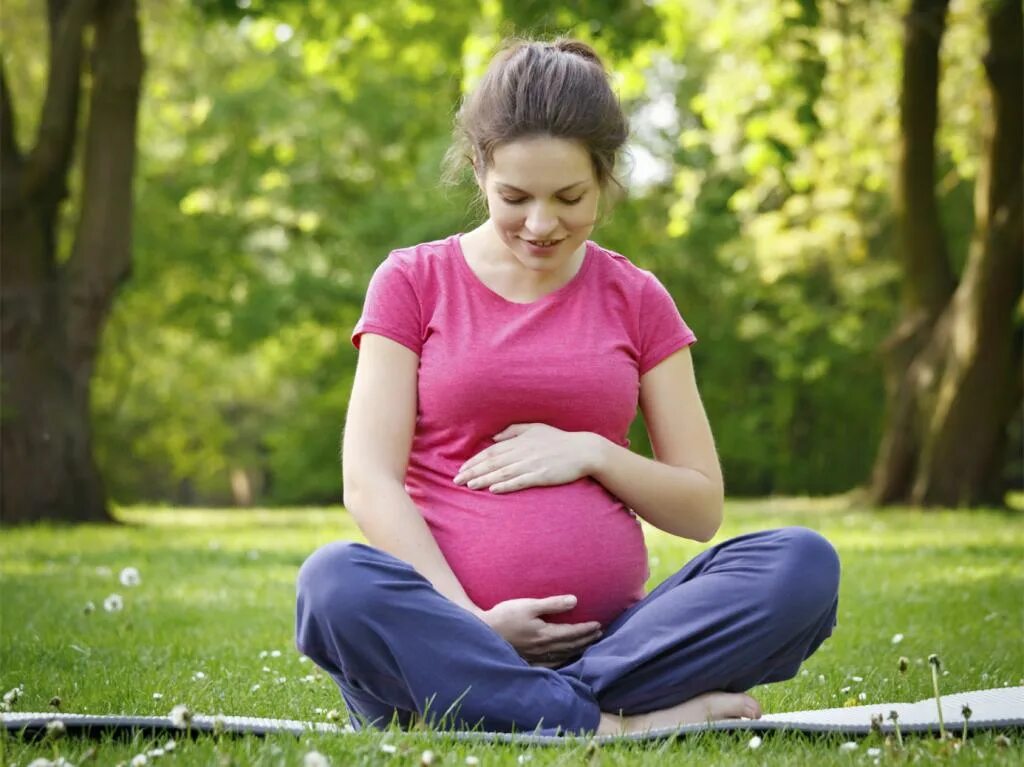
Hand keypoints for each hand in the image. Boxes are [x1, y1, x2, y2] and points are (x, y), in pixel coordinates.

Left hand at [453, 424, 603, 493]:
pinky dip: (506, 486)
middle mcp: (522, 452)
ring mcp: (532, 464)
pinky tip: (493, 490)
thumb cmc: (559, 440)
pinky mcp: (541, 475)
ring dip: (484, 480)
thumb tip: (494, 437)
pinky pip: (520, 481)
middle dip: (472, 471)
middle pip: (492, 463)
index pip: (491, 451)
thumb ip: (514, 431)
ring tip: (469, 486)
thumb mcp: (536, 428)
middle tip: (456, 480)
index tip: (461, 468)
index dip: (474, 460)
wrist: (583, 451)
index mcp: (519, 441)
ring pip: (502, 473)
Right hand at [478, 595, 602, 666]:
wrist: (483, 631)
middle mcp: (543, 648)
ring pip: (562, 654)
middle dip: (586, 639)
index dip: (586, 629)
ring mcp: (535, 656)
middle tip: (599, 633)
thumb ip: (552, 604)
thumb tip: (575, 601)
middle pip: (570, 645)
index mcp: (545, 634)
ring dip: (577, 649)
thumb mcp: (528, 605)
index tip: (598, 624)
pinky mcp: (528, 659)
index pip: (572, 632)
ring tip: (587, 644)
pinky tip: (565, 658)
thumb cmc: (505, 615)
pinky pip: (551, 662)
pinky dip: (563, 659)